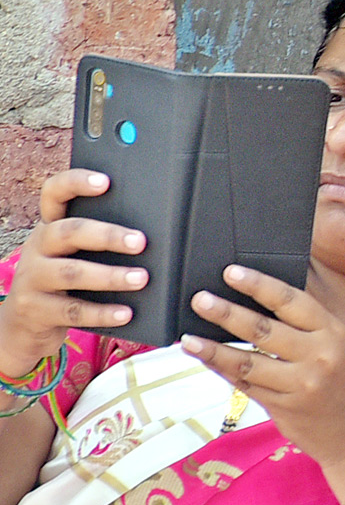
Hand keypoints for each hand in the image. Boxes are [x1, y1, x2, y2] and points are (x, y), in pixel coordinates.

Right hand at [0, 169, 145, 375]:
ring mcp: (32, 278)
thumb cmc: (66, 280)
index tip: (105, 181)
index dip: (76, 182)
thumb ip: (101, 241)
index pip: (54, 193)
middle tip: (140, 242)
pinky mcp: (34, 308)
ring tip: (141, 278)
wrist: (26, 322)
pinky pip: (71, 310)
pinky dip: (102, 312)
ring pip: (71, 272)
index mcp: (51, 226)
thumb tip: (158, 235)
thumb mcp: (75, 254)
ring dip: (109, 276)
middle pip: (68, 232)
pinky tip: (125, 313)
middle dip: (107, 235)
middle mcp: (37, 247)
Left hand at [181, 264, 344, 503]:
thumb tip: (263, 302)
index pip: (290, 301)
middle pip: (262, 330)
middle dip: (226, 313)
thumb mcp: (343, 345)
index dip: (258, 285)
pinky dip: (224, 371)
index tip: (232, 273)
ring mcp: (299, 384)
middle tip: (200, 300)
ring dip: (213, 349)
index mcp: (334, 332)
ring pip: (246, 362)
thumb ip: (309, 327)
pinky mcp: (283, 407)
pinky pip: (246, 385)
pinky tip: (207, 360)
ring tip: (188, 338)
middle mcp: (318, 356)